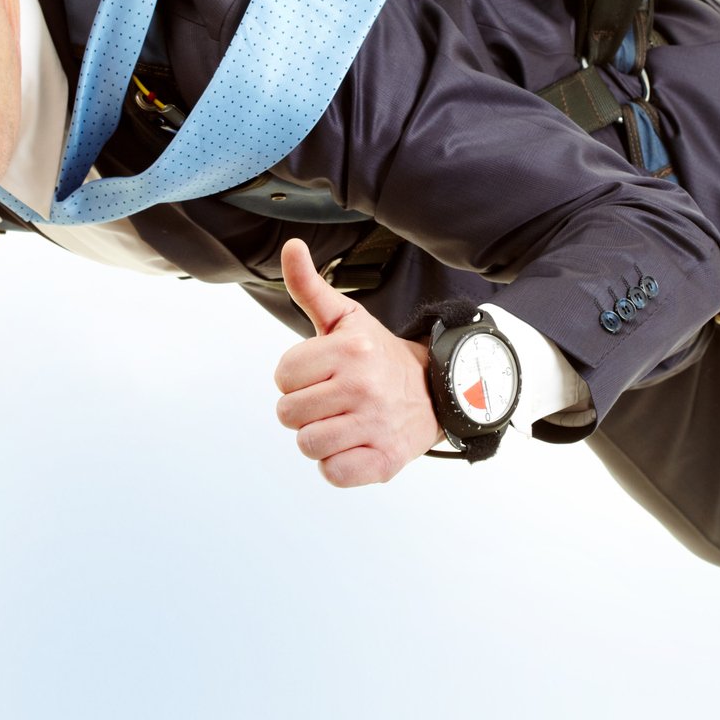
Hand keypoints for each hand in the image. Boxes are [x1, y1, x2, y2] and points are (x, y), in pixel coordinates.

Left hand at [274, 238, 440, 486]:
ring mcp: (375, 426)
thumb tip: (290, 247)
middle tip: (333, 400)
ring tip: (342, 422)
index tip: (322, 375)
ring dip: (319, 437)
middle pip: (289, 414)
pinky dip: (337, 464)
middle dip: (305, 409)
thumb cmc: (378, 356)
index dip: (297, 378)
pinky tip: (353, 445)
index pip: (282, 377)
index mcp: (350, 350)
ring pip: (307, 444)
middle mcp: (363, 387)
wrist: (437, 392)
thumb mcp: (346, 318)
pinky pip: (332, 473)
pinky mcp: (383, 462)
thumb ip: (310, 286)